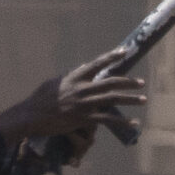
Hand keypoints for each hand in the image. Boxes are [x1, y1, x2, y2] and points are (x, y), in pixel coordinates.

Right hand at [0, 47, 147, 149]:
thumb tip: (81, 67)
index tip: (124, 52)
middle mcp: (82, 88)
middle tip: (141, 83)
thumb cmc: (39, 100)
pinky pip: (108, 119)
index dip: (111, 57)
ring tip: (143, 99)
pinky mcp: (84, 118)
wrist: (31, 116)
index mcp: (74, 78)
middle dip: (129, 82)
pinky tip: (134, 123)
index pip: (96, 64)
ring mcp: (84, 104)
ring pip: (113, 99)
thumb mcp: (53, 83)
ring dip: (131, 99)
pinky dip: (123, 121)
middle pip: (111, 82)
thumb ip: (68, 76)